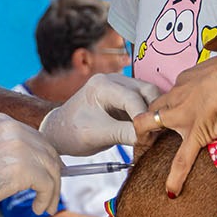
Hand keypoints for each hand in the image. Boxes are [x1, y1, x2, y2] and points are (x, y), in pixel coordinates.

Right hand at [0, 113, 61, 214]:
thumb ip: (13, 152)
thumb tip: (39, 170)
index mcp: (4, 122)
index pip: (38, 140)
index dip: (48, 161)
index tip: (51, 178)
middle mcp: (14, 128)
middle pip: (49, 153)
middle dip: (54, 177)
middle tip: (51, 198)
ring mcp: (19, 146)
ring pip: (52, 170)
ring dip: (52, 192)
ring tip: (45, 207)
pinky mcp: (21, 167)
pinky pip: (46, 184)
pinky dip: (46, 199)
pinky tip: (37, 208)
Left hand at [40, 73, 161, 154]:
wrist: (60, 132)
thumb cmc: (72, 132)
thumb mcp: (96, 136)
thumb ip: (123, 134)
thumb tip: (149, 136)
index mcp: (101, 85)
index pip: (133, 98)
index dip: (144, 118)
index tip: (149, 136)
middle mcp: (113, 80)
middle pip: (147, 91)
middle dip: (153, 112)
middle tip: (156, 134)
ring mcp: (120, 86)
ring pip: (149, 95)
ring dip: (153, 113)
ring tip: (152, 134)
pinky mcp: (125, 95)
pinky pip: (144, 101)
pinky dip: (148, 114)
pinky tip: (148, 130)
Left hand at [132, 52, 216, 196]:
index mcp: (188, 78)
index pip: (175, 90)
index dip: (175, 100)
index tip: (180, 107)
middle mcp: (179, 95)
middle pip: (155, 105)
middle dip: (149, 116)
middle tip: (150, 130)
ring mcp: (183, 115)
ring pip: (151, 123)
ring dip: (145, 136)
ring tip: (143, 149)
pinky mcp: (195, 134)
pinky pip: (182, 160)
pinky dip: (176, 176)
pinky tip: (171, 190)